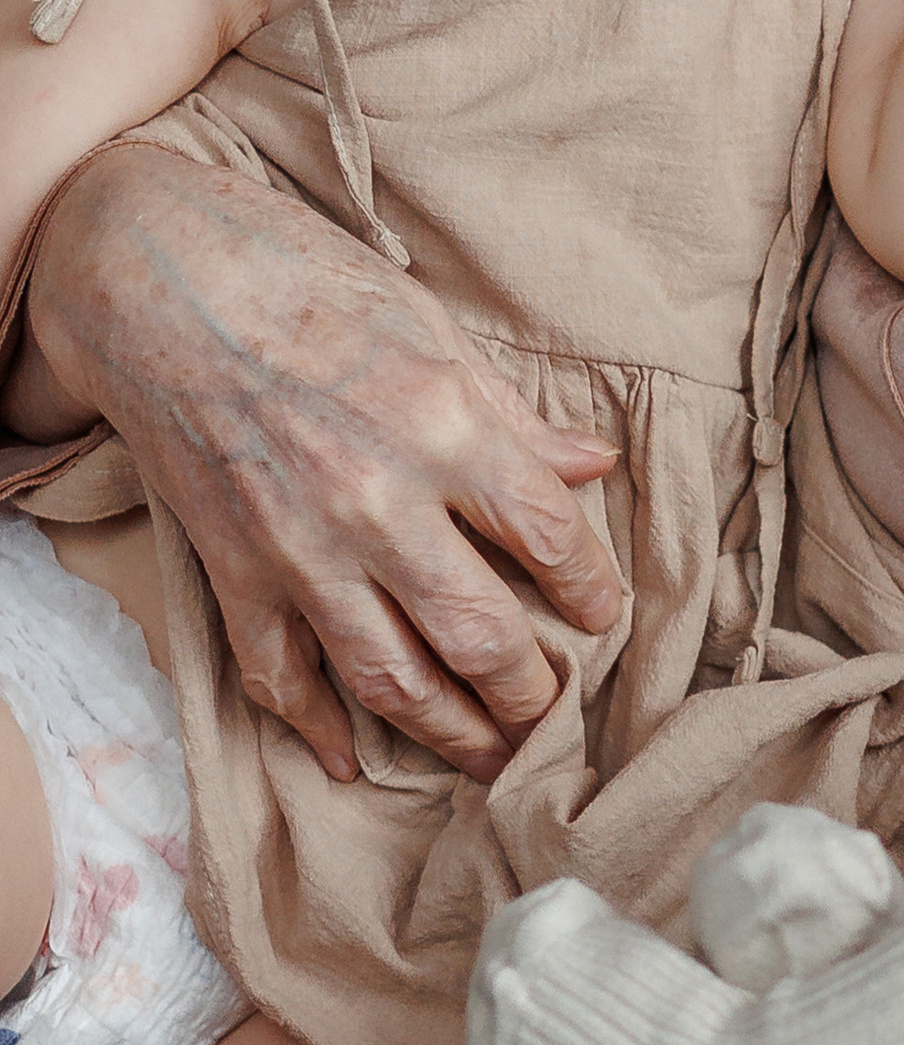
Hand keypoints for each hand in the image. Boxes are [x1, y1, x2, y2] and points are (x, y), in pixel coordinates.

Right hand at [17, 143, 622, 781]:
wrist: (158, 282)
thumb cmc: (306, 283)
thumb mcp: (432, 327)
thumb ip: (512, 414)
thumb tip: (593, 464)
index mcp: (446, 429)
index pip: (549, 537)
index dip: (590, 589)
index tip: (604, 617)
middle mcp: (380, 503)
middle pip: (480, 633)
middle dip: (529, 691)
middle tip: (555, 715)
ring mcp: (301, 548)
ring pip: (391, 677)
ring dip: (450, 732)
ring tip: (490, 761)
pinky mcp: (235, 570)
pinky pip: (280, 675)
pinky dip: (317, 727)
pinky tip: (353, 759)